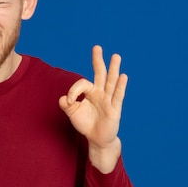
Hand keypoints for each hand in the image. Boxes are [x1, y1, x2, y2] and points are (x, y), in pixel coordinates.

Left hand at [59, 45, 127, 171]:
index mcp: (90, 92)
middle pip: (100, 74)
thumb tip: (64, 98)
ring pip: (111, 82)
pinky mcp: (115, 109)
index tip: (70, 102)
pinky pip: (118, 96)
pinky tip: (123, 76)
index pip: (82, 84)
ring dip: (113, 69)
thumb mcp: (73, 113)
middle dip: (98, 61)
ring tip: (116, 56)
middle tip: (96, 47)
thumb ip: (67, 105)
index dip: (74, 91)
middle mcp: (100, 93)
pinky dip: (121, 86)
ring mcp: (109, 100)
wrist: (96, 139)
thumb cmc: (85, 123)